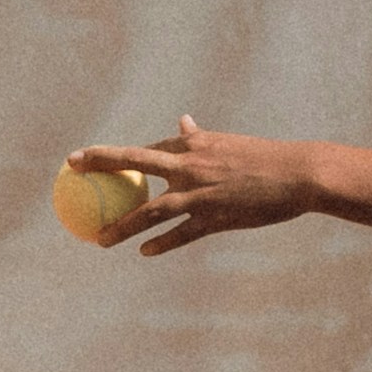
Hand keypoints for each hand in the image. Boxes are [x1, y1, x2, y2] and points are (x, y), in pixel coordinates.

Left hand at [73, 117, 319, 254]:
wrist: (299, 174)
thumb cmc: (266, 158)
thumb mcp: (230, 142)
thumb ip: (201, 137)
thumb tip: (182, 119)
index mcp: (195, 144)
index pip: (149, 150)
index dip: (117, 156)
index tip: (89, 159)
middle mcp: (192, 164)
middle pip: (135, 161)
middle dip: (99, 162)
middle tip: (71, 168)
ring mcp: (202, 192)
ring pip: (152, 209)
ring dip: (123, 225)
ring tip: (101, 238)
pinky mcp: (216, 218)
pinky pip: (182, 234)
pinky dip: (162, 244)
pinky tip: (145, 252)